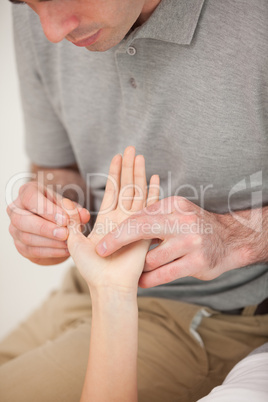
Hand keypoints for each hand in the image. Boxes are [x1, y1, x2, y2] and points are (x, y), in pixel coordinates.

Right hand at [7, 181, 89, 264]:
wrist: (54, 222)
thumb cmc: (58, 209)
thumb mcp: (67, 205)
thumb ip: (75, 209)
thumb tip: (83, 215)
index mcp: (26, 193)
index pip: (30, 198)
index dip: (47, 210)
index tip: (65, 219)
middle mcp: (15, 210)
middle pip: (22, 220)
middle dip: (46, 228)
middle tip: (65, 233)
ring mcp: (15, 229)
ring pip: (27, 238)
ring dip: (51, 242)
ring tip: (68, 243)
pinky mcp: (20, 245)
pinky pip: (32, 251)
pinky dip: (51, 252)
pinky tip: (65, 250)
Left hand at [64, 146, 159, 294]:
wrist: (108, 285)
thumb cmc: (91, 268)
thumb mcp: (74, 242)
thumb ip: (72, 223)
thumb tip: (66, 206)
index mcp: (106, 219)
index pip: (112, 190)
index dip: (114, 173)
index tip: (116, 157)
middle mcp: (122, 218)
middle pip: (126, 186)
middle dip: (128, 167)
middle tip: (131, 148)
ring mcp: (134, 222)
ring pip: (138, 192)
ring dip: (139, 174)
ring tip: (140, 156)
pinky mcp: (144, 229)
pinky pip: (150, 206)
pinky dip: (153, 192)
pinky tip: (155, 178)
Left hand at [95, 196, 248, 287]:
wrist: (229, 240)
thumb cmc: (194, 226)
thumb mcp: (177, 211)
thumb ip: (154, 215)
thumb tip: (124, 222)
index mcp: (174, 205)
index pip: (139, 217)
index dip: (118, 230)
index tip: (101, 242)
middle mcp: (182, 221)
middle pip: (141, 230)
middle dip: (118, 242)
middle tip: (102, 253)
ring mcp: (191, 242)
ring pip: (152, 258)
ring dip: (140, 266)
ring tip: (135, 269)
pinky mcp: (198, 262)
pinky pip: (165, 274)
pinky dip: (149, 279)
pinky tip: (141, 281)